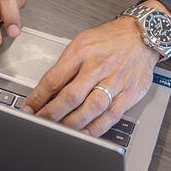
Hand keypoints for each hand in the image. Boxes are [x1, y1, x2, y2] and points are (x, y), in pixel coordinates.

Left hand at [22, 4, 170, 137]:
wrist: (141, 35)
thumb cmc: (109, 39)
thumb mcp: (82, 42)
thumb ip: (66, 65)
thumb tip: (48, 88)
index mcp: (81, 51)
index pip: (54, 78)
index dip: (38, 96)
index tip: (28, 108)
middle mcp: (97, 66)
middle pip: (71, 95)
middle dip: (52, 113)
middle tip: (39, 124)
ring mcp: (114, 81)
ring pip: (90, 108)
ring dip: (72, 124)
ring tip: (59, 134)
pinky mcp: (129, 93)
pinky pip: (111, 116)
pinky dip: (96, 128)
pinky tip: (85, 135)